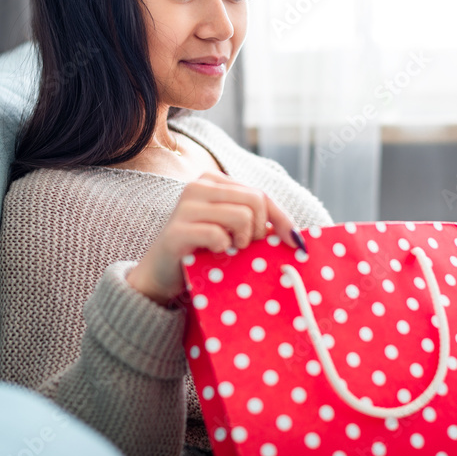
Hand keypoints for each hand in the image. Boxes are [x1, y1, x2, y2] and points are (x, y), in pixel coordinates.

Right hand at [127, 171, 301, 305]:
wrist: (160, 274)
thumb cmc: (201, 251)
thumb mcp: (231, 229)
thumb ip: (255, 221)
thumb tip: (296, 235)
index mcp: (213, 181)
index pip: (260, 194)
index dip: (282, 218)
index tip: (295, 242)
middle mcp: (198, 186)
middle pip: (255, 201)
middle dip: (260, 229)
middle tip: (245, 246)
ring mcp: (185, 206)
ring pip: (242, 216)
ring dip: (243, 240)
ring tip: (230, 249)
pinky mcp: (177, 230)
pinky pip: (219, 235)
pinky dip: (223, 248)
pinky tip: (214, 253)